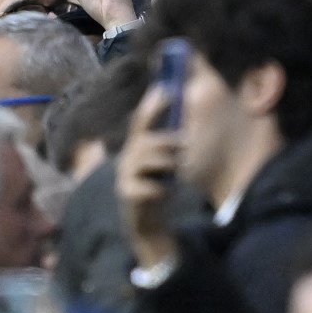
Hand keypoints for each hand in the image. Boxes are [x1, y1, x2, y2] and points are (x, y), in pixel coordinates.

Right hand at [117, 87, 182, 270]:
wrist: (148, 222)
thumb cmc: (158, 186)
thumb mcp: (164, 161)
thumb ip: (169, 140)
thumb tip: (181, 116)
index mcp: (136, 147)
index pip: (140, 121)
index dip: (152, 106)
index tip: (166, 90)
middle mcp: (127, 158)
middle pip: (145, 140)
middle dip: (168, 141)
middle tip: (187, 145)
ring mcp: (124, 176)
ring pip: (147, 160)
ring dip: (167, 161)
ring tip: (178, 168)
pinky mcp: (127, 194)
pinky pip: (146, 185)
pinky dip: (159, 187)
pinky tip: (164, 191)